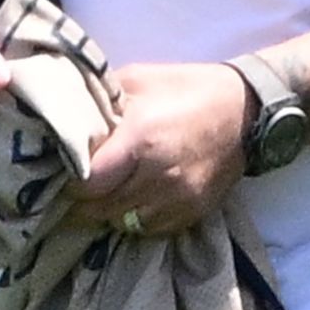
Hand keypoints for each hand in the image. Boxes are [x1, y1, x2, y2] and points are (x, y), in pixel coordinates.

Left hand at [69, 62, 249, 236]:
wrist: (246, 110)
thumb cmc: (186, 89)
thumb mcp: (138, 80)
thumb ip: (100, 104)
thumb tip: (63, 121)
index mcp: (140, 138)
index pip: (87, 182)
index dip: (70, 180)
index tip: (63, 171)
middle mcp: (158, 176)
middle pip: (99, 208)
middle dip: (84, 199)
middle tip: (78, 184)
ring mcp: (177, 200)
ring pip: (121, 223)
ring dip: (108, 210)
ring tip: (106, 191)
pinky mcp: (191, 214)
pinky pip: (148, 229)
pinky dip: (135, 217)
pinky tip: (135, 196)